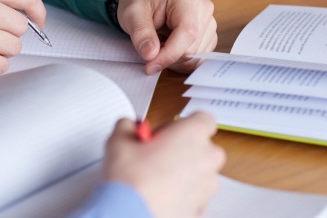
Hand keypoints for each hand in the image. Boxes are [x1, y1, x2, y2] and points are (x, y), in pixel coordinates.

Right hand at [104, 112, 225, 217]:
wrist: (130, 216)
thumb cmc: (130, 181)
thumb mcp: (119, 141)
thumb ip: (128, 126)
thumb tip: (128, 127)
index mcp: (193, 134)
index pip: (203, 118)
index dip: (181, 124)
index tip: (164, 133)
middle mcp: (206, 159)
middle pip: (204, 146)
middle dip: (183, 149)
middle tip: (157, 155)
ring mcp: (207, 186)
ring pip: (201, 173)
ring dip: (184, 172)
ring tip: (155, 178)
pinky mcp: (200, 208)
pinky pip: (194, 195)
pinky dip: (182, 194)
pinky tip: (159, 195)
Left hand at [117, 0, 216, 74]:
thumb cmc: (141, 2)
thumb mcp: (132, 13)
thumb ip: (141, 33)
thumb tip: (151, 55)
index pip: (188, 33)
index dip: (170, 54)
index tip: (150, 65)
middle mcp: (203, 9)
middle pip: (191, 49)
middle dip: (168, 57)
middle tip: (150, 49)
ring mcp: (209, 23)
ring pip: (195, 57)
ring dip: (174, 60)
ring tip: (159, 44)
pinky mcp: (209, 36)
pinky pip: (197, 60)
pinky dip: (180, 61)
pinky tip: (169, 48)